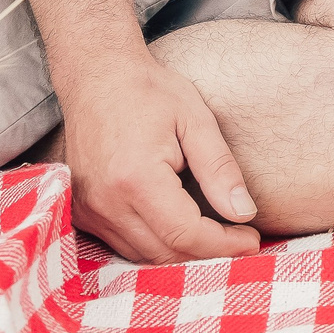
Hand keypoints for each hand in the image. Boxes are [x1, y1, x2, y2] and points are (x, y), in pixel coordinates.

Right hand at [55, 54, 261, 264]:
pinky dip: (155, 245)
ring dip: (182, 255)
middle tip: (242, 242)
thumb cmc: (149, 91)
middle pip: (164, 253)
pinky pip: (122, 245)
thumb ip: (219, 168)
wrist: (96, 76)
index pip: (185, 234)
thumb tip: (244, 212)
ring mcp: (88, 211)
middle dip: (207, 255)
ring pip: (142, 256)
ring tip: (217, 239)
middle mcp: (106, 203)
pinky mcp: (81, 212)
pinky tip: (181, 232)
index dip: (223, 245)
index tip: (252, 240)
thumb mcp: (195, 119)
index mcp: (136, 178)